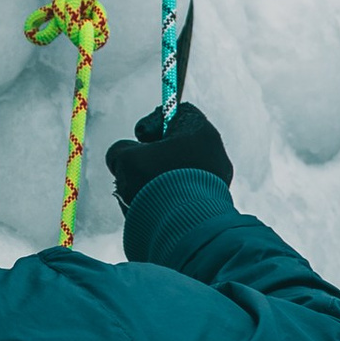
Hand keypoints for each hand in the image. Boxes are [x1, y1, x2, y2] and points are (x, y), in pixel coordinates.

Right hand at [104, 104, 234, 207]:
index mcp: (200, 130)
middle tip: (140, 170)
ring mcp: (219, 178)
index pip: (178, 112)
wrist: (185, 227)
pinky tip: (158, 209)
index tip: (141, 140)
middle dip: (154, 157)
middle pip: (179, 144)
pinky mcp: (217, 202)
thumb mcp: (124, 159)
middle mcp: (216, 151)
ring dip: (161, 179)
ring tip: (145, 195)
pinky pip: (190, 192)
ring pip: (182, 170)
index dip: (153, 122)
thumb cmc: (155, 185)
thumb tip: (122, 158)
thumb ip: (120, 150)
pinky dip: (173, 197)